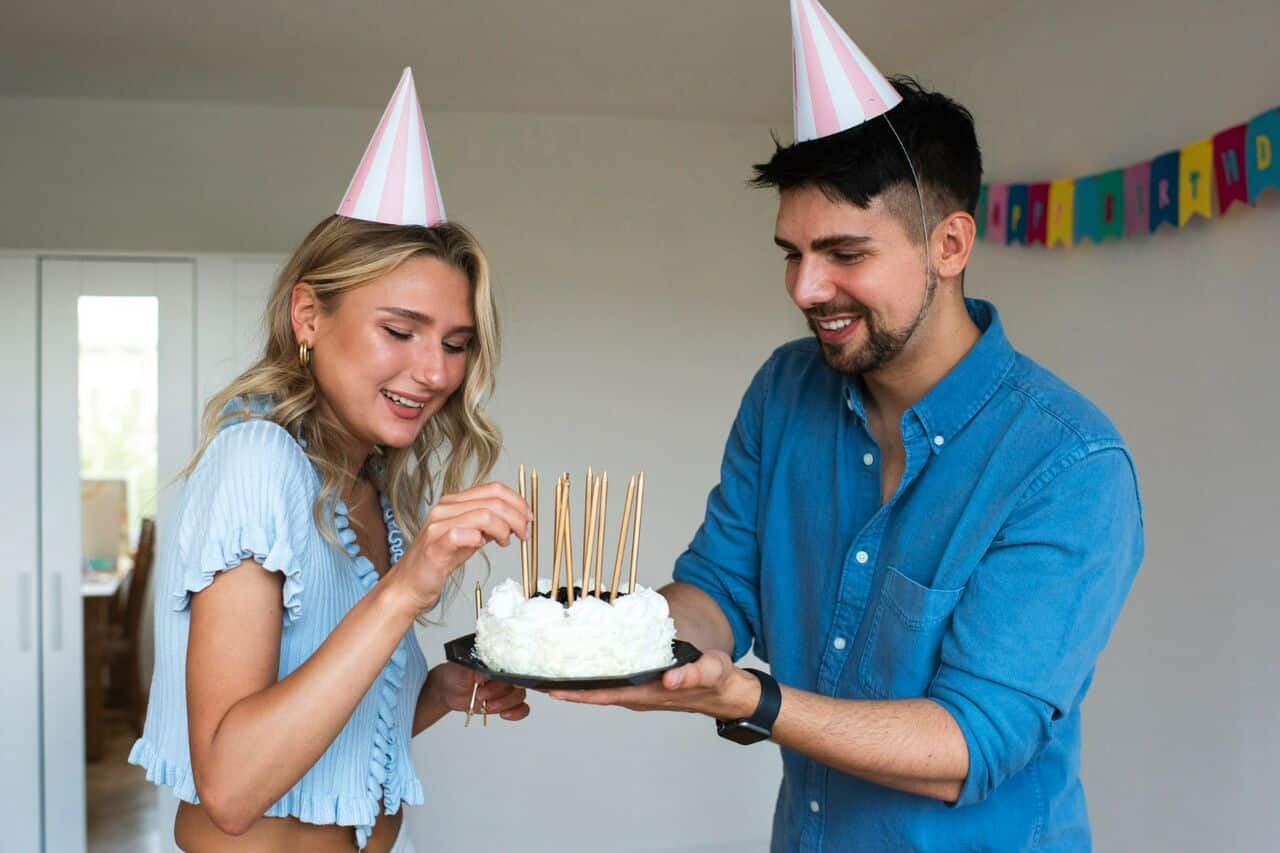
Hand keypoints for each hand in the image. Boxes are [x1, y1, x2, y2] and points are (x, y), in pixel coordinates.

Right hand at [391, 482, 531, 610]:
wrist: (410, 584)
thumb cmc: (438, 560)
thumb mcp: (469, 538)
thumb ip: (488, 526)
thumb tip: (513, 520)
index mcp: (454, 502)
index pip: (492, 489)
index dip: (516, 501)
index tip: (528, 516)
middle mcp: (445, 508)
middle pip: (493, 500)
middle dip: (516, 517)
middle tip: (524, 533)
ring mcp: (438, 525)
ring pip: (483, 515)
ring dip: (504, 529)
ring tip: (506, 542)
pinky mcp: (435, 545)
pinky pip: (462, 534)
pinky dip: (479, 538)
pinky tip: (483, 545)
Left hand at [429, 663, 529, 720]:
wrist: (447, 689)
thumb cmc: (455, 674)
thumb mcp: (463, 669)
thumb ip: (476, 670)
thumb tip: (485, 674)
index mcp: (497, 662)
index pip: (513, 667)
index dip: (505, 677)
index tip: (492, 682)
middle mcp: (505, 675)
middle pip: (517, 684)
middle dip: (500, 693)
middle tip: (481, 695)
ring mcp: (506, 690)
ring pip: (519, 697)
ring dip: (504, 704)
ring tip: (487, 705)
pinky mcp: (504, 703)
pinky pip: (521, 708)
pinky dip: (517, 713)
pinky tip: (505, 714)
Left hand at [547, 649, 759, 719]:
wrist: (729, 692)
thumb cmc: (719, 681)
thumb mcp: (710, 671)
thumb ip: (691, 673)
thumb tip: (670, 677)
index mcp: (648, 692)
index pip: (604, 694)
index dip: (576, 692)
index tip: (550, 687)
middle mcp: (639, 695)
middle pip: (595, 693)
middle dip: (567, 686)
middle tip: (537, 674)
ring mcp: (641, 692)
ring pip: (603, 688)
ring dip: (579, 681)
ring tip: (553, 667)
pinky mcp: (645, 685)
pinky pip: (613, 682)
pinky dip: (596, 675)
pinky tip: (585, 663)